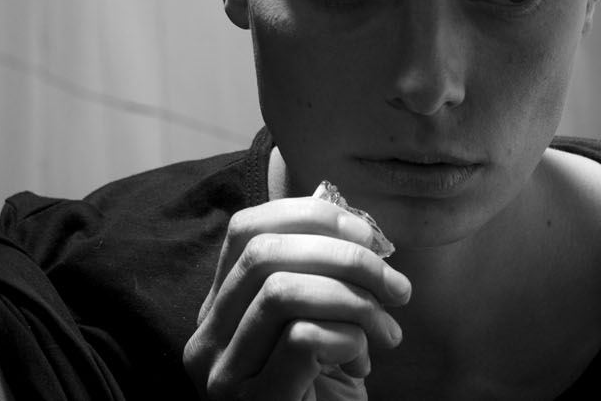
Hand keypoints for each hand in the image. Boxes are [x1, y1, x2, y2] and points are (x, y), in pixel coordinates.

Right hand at [183, 197, 411, 399]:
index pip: (246, 229)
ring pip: (283, 292)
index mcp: (217, 309)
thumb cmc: (325, 396)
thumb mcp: (317, 325)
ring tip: (388, 327)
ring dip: (355, 299)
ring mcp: (222, 376)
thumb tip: (349, 217)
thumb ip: (316, 276)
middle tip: (394, 284)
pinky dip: (351, 338)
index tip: (370, 236)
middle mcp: (206, 339)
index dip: (313, 217)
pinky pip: (306, 340)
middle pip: (265, 253)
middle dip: (345, 254)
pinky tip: (364, 362)